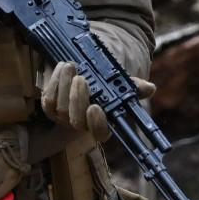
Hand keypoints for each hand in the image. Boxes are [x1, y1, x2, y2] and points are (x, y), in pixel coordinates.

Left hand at [41, 62, 155, 141]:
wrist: (81, 69)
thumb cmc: (102, 79)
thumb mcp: (119, 81)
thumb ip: (134, 86)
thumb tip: (150, 88)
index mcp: (101, 122)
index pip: (100, 133)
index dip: (97, 124)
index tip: (96, 107)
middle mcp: (81, 124)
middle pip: (76, 122)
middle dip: (78, 99)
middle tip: (81, 78)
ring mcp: (63, 117)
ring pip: (61, 109)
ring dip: (64, 85)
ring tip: (71, 66)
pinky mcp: (49, 107)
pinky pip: (48, 100)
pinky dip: (54, 82)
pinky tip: (61, 68)